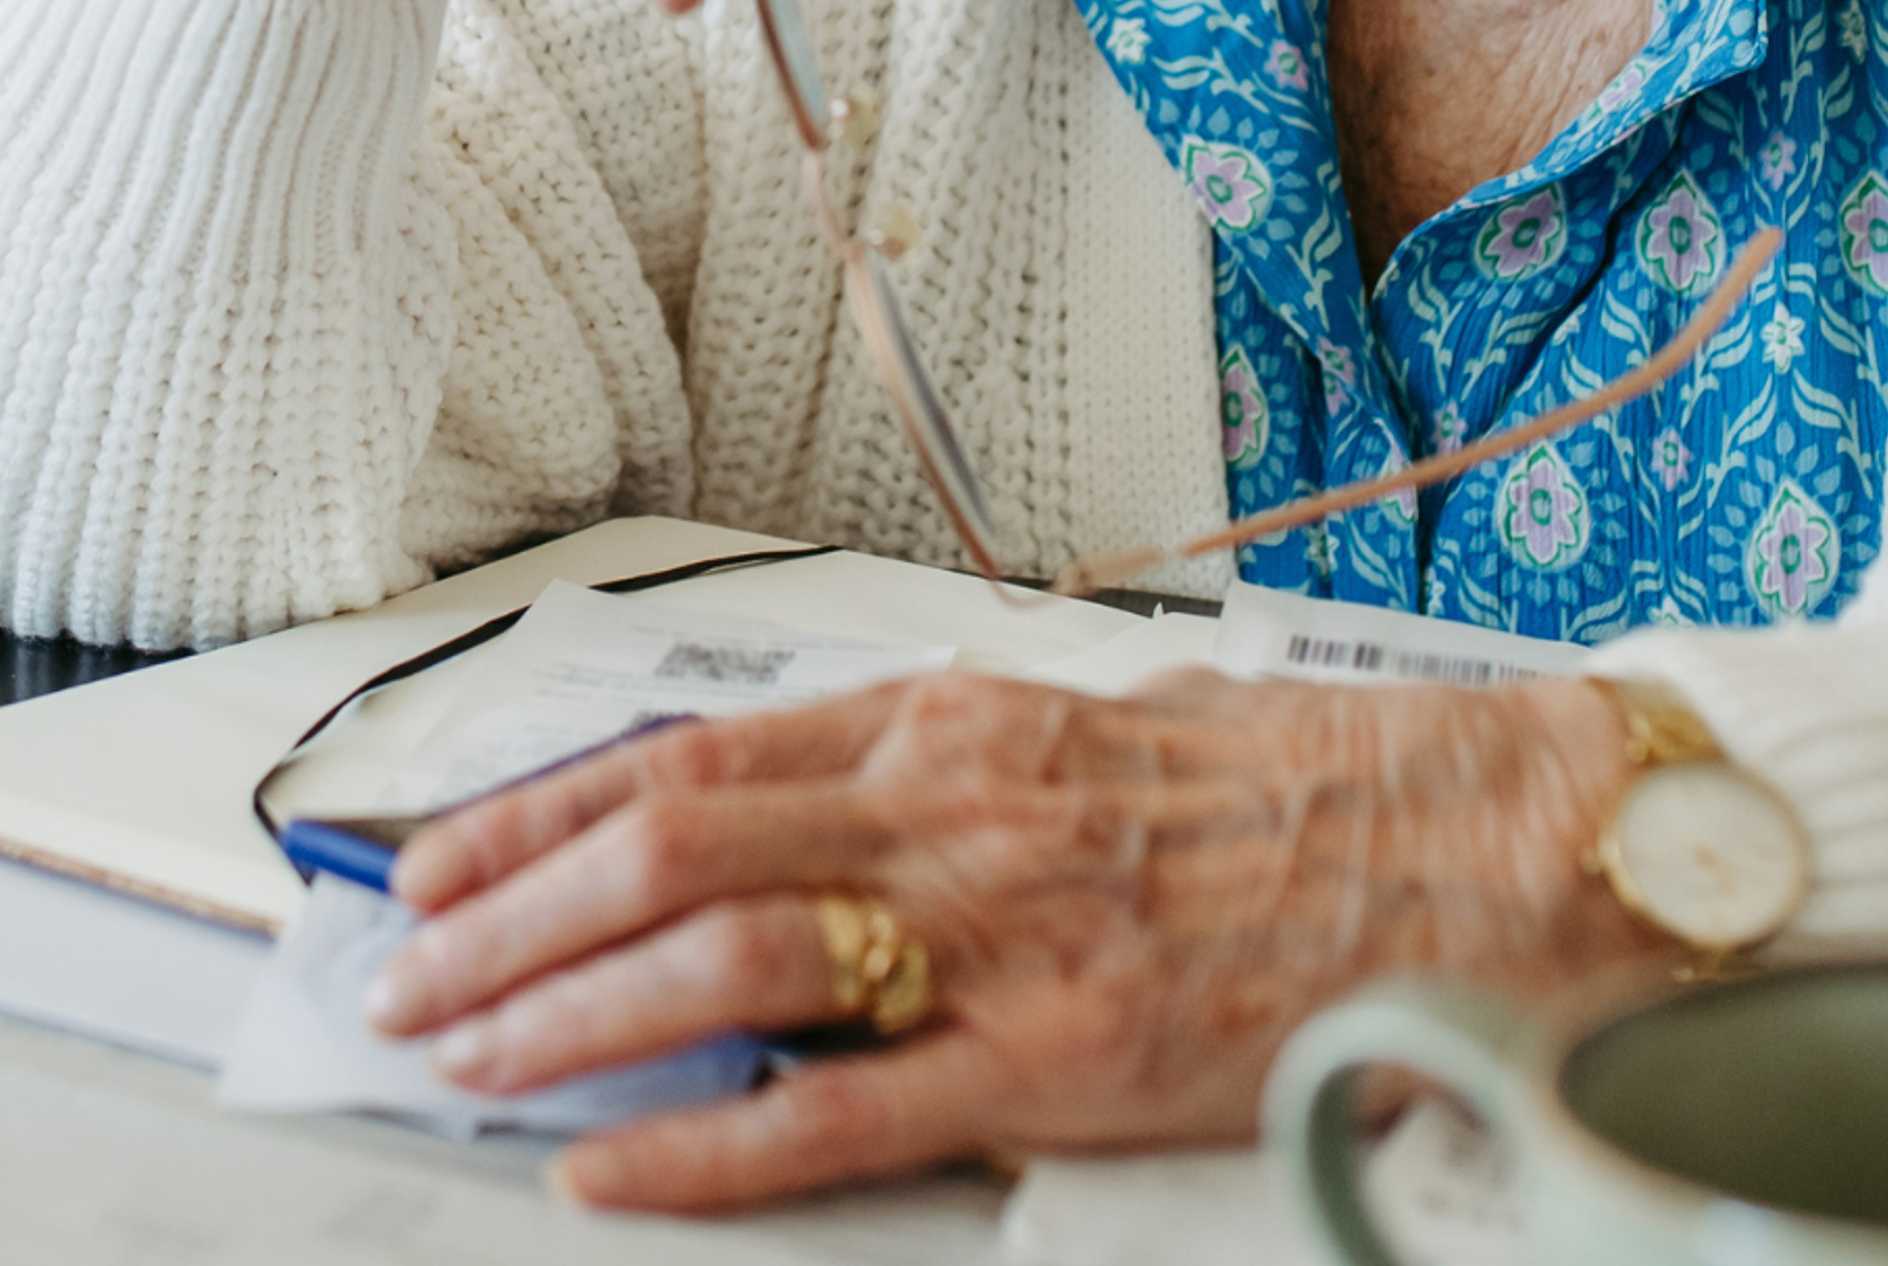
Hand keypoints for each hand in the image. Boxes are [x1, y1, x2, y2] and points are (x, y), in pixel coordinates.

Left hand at [365, 670, 1657, 1211]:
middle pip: (672, 845)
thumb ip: (954, 758)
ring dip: (570, 1013)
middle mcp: (959, 807)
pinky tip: (612, 1170)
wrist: (1476, 839)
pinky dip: (710, 1148)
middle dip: (510, 916)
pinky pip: (846, 1113)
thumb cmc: (1295, 773)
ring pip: (727, 960)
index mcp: (960, 718)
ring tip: (468, 1054)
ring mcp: (1005, 935)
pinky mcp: (1064, 1063)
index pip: (692, 751)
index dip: (541, 809)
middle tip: (411, 974)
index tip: (449, 858)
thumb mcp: (1099, 717)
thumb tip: (821, 797)